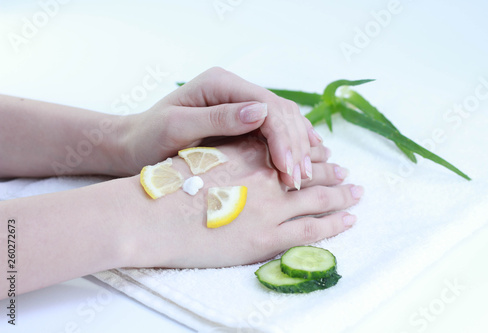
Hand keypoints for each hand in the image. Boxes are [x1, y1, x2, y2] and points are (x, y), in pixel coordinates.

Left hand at [119, 67, 322, 189]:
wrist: (134, 145)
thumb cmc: (148, 138)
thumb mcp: (177, 127)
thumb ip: (217, 118)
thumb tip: (259, 112)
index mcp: (220, 84)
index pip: (266, 107)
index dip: (283, 138)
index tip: (288, 170)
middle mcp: (234, 89)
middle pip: (280, 112)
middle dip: (294, 146)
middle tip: (300, 179)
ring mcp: (239, 103)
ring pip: (283, 120)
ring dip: (297, 147)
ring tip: (305, 175)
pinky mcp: (241, 120)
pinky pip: (274, 129)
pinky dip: (291, 144)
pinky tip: (303, 158)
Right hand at [122, 136, 360, 268]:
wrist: (149, 215)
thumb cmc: (163, 185)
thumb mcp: (196, 154)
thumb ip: (223, 148)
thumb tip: (239, 146)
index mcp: (247, 153)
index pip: (288, 148)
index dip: (306, 150)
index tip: (319, 152)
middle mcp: (264, 176)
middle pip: (309, 170)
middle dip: (331, 170)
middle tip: (346, 172)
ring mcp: (270, 207)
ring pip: (320, 198)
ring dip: (342, 194)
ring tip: (357, 191)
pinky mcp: (267, 237)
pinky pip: (313, 230)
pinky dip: (335, 224)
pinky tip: (349, 220)